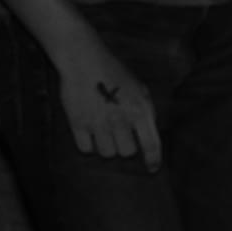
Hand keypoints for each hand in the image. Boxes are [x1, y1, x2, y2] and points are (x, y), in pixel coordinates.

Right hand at [54, 42, 161, 167]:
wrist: (85, 61)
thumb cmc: (114, 73)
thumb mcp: (140, 89)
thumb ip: (146, 111)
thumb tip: (149, 133)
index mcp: (141, 110)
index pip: (151, 144)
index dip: (153, 160)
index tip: (152, 169)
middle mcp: (121, 119)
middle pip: (127, 153)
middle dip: (126, 148)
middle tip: (120, 137)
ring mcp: (99, 123)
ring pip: (107, 153)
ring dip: (107, 147)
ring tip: (104, 132)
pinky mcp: (78, 123)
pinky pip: (86, 149)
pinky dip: (89, 145)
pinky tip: (90, 133)